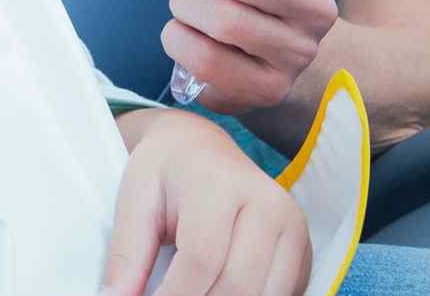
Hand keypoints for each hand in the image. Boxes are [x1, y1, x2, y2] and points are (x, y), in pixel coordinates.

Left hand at [102, 110, 311, 295]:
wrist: (200, 148)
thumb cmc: (165, 173)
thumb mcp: (135, 200)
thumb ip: (126, 254)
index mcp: (221, 184)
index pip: (201, 259)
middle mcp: (269, 205)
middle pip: (238, 285)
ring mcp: (294, 229)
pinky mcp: (303, 253)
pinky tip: (217, 292)